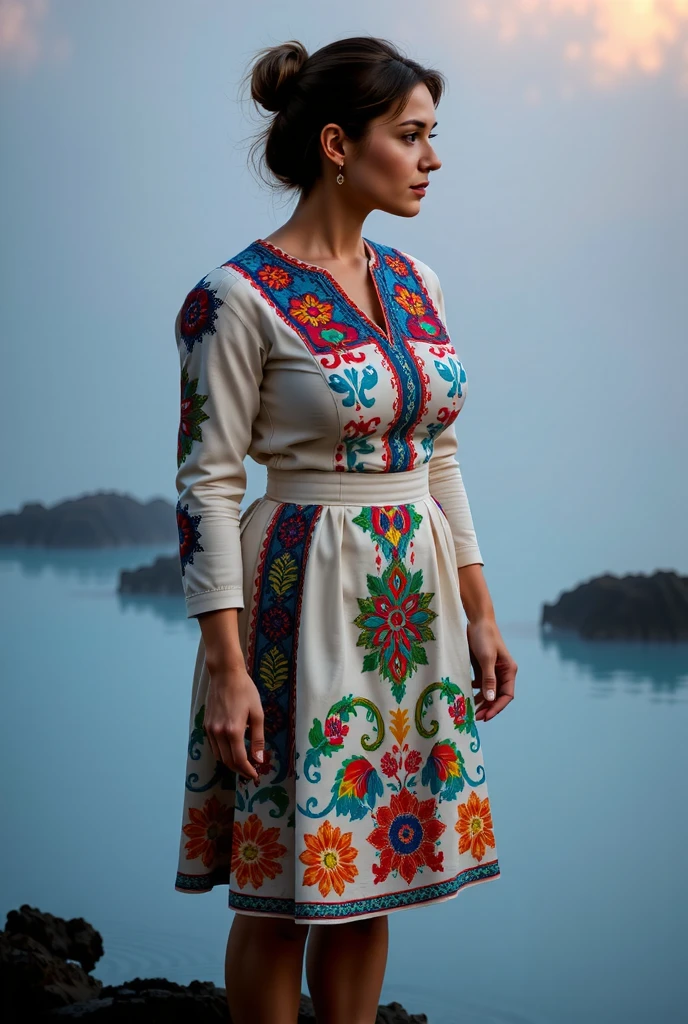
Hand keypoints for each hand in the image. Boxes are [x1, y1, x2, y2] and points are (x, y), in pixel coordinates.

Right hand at [202, 663, 264, 781]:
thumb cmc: (245, 691)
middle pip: (227, 761)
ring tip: (243, 761)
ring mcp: (210, 729)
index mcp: (233, 730)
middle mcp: (218, 733)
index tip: (255, 775)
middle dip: (239, 769)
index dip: (247, 771)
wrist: (225, 675)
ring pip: (219, 755)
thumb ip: (257, 738)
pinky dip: (222, 752)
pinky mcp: (206, 725)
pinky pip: (213, 746)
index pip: (239, 760)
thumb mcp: (257, 713)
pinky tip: (232, 748)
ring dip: (230, 762)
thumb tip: (259, 759)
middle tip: (251, 770)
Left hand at [466, 617, 516, 721]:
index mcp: (509, 670)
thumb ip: (489, 679)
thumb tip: (491, 698)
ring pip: (489, 691)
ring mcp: (492, 670)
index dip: (497, 707)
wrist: (477, 620)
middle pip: (497, 695)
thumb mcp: (486, 658)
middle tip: (475, 717)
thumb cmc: (484, 637)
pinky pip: (481, 684)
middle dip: (488, 707)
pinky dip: (475, 690)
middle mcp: (503, 672)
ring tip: (470, 710)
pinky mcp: (483, 667)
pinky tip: (466, 693)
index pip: (507, 695)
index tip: (486, 716)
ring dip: (481, 701)